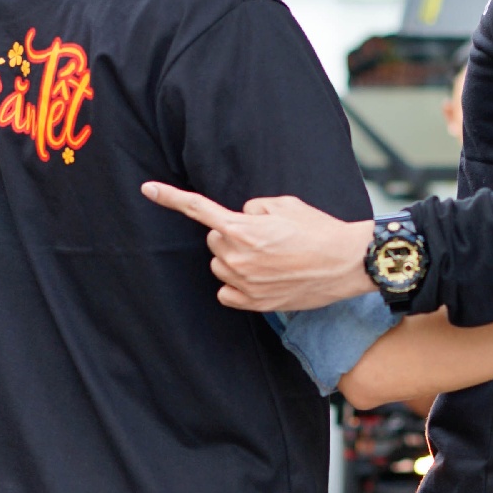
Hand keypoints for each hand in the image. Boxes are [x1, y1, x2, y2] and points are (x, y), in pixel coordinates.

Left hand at [141, 183, 375, 310]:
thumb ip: (252, 208)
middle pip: (214, 240)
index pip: (198, 209)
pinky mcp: (254, 303)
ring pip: (220, 265)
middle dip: (231, 234)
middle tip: (264, 236)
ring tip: (270, 257)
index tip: (147, 189)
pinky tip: (262, 277)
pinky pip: (227, 291)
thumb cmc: (318, 230)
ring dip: (235, 259)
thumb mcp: (284, 204)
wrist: (345, 262)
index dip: (170, 197)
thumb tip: (243, 219)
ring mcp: (244, 283)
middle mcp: (237, 257)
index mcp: (242, 228)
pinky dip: (238, 283)